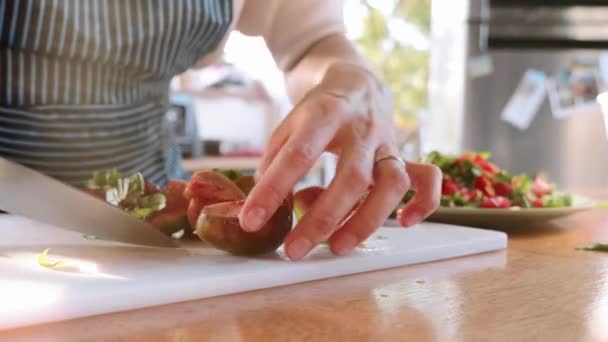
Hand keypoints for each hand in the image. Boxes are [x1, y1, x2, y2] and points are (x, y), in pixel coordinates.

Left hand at [239, 62, 440, 259]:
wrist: (355, 84)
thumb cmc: (317, 112)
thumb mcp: (289, 126)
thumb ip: (276, 161)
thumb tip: (265, 204)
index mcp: (325, 114)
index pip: (298, 155)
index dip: (272, 190)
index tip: (251, 220)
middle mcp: (361, 129)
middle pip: (351, 178)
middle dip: (322, 219)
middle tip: (295, 249)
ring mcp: (386, 143)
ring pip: (391, 184)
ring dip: (366, 220)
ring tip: (338, 248)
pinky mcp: (402, 156)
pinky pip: (426, 179)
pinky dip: (423, 203)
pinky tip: (404, 223)